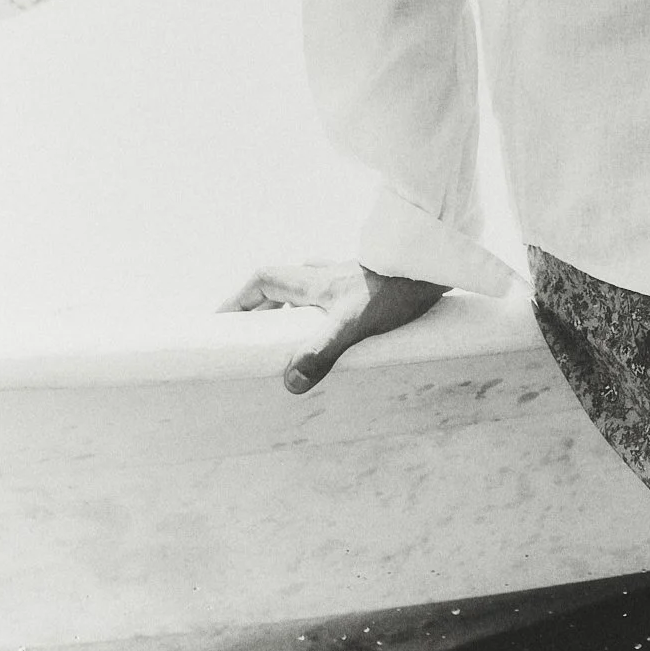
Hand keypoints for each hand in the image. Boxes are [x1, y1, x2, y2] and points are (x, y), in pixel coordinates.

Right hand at [221, 261, 447, 392]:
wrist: (432, 267)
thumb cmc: (391, 290)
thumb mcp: (351, 324)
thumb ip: (320, 351)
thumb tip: (290, 383)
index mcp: (305, 280)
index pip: (256, 285)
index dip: (233, 304)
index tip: (216, 328)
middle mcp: (317, 276)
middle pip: (273, 293)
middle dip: (255, 318)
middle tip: (245, 349)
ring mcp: (338, 281)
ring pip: (299, 297)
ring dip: (284, 319)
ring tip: (278, 352)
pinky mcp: (359, 290)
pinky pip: (322, 304)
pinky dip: (312, 321)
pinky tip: (322, 342)